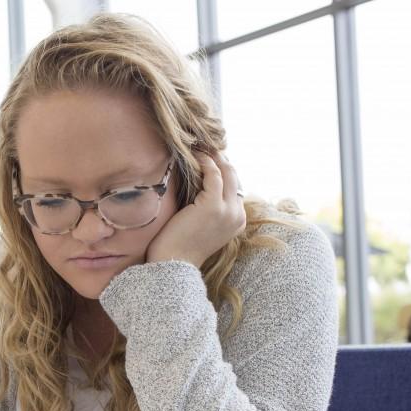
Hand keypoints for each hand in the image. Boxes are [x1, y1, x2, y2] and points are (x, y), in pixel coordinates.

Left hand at [145, 151, 245, 267]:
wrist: (173, 263)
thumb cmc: (179, 247)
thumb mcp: (201, 226)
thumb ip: (208, 209)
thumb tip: (199, 186)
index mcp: (237, 221)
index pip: (235, 188)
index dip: (224, 171)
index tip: (210, 158)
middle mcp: (237, 215)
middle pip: (234, 177)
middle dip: (222, 159)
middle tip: (207, 147)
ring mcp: (227, 211)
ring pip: (227, 173)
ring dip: (214, 157)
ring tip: (200, 147)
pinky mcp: (213, 205)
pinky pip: (213, 175)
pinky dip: (205, 162)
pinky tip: (196, 155)